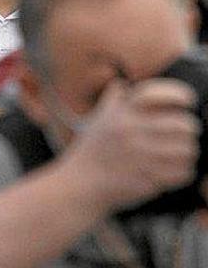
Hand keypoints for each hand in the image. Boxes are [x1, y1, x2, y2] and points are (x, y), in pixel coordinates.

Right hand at [62, 78, 198, 211]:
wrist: (81, 184)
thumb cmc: (91, 152)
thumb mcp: (98, 120)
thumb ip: (113, 100)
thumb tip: (120, 83)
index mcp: (122, 114)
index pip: (158, 93)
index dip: (180, 95)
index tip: (186, 101)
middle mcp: (132, 131)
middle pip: (184, 124)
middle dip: (186, 131)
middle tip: (179, 136)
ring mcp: (142, 155)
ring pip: (187, 150)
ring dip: (185, 154)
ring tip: (173, 156)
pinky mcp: (149, 178)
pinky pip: (183, 172)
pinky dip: (181, 172)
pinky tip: (169, 171)